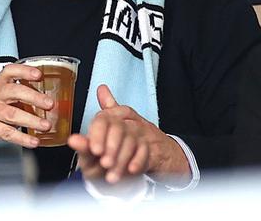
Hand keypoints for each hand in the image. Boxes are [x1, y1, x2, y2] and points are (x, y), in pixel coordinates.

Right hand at [0, 63, 52, 156]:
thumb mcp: (1, 101)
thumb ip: (20, 100)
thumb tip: (48, 103)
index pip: (10, 71)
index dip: (24, 71)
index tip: (39, 75)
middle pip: (14, 91)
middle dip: (34, 97)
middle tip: (50, 104)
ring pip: (11, 114)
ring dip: (32, 120)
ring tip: (46, 126)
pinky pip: (6, 133)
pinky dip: (22, 138)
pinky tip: (34, 141)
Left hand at [68, 85, 190, 184]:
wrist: (168, 151)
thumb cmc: (139, 136)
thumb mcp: (122, 121)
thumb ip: (107, 110)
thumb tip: (101, 89)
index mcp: (123, 114)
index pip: (106, 117)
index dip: (98, 133)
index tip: (93, 148)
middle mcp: (134, 122)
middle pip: (120, 128)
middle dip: (109, 146)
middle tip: (101, 160)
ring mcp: (147, 135)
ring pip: (132, 142)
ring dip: (120, 158)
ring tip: (110, 170)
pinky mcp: (157, 150)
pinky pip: (148, 153)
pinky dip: (138, 161)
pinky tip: (130, 170)